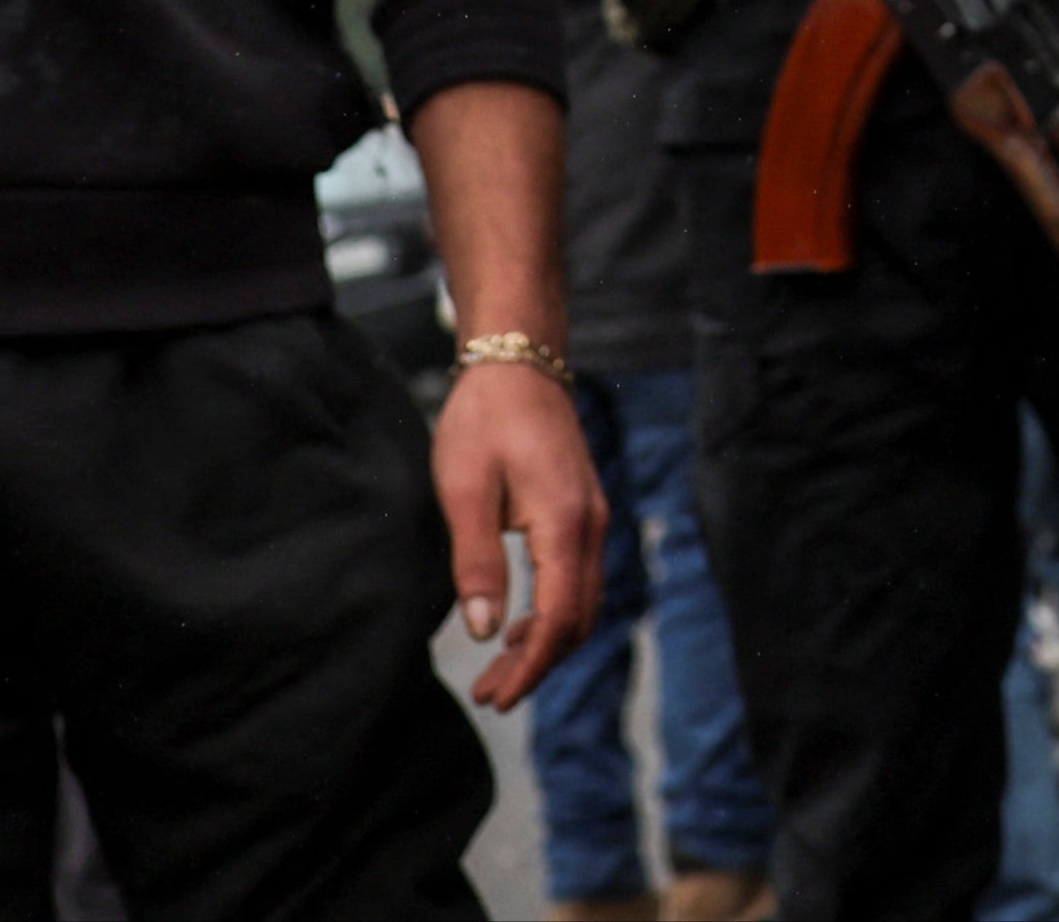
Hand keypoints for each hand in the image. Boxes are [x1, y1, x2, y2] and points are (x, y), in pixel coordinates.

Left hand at [432, 352, 600, 711]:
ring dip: (546, 643)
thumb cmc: (485, 420)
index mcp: (563, 524)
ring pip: (583, 603)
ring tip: (500, 671)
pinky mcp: (584, 513)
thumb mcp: (465, 490)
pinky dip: (554, 614)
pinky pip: (580, 580)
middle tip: (491, 695)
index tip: (499, 697)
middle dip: (537, 665)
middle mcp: (591, 527)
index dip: (532, 666)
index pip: (559, 618)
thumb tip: (483, 630)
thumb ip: (477, 562)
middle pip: (577, 619)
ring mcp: (593, 519)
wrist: (518, 362)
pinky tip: (519, 624)